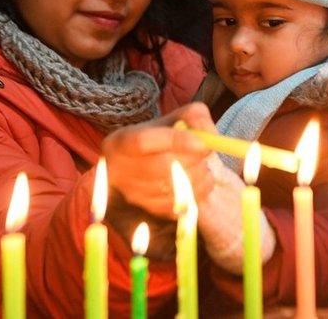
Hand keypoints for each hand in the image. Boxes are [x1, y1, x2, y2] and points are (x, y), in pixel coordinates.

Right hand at [101, 102, 215, 218]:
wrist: (149, 164)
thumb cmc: (162, 138)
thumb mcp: (175, 119)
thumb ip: (194, 117)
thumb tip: (207, 134)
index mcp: (121, 142)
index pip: (144, 142)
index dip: (175, 141)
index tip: (203, 143)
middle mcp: (121, 171)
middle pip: (162, 167)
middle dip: (193, 159)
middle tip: (206, 152)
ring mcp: (134, 194)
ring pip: (174, 188)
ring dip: (199, 175)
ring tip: (203, 165)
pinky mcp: (151, 210)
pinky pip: (181, 204)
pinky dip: (199, 191)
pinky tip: (201, 179)